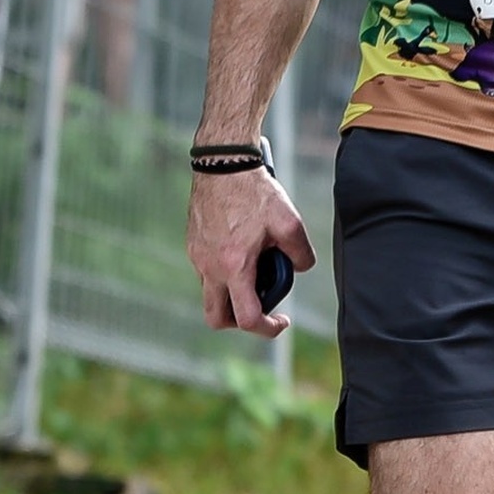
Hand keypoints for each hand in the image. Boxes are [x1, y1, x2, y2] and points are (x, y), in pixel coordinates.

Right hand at [188, 164, 312, 338]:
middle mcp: (209, 267)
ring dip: (233, 292)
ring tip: (255, 267)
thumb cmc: (254, 192)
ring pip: (211, 293)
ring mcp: (197, 257)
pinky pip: (206, 271)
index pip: (246, 318)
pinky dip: (225, 273)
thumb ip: (301, 254)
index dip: (268, 329)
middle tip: (261, 306)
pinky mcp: (192, 245)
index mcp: (234, 267)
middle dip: (239, 322)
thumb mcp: (290, 223)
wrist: (223, 164)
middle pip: (216, 317)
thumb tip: (300, 268)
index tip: (282, 320)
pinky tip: (242, 249)